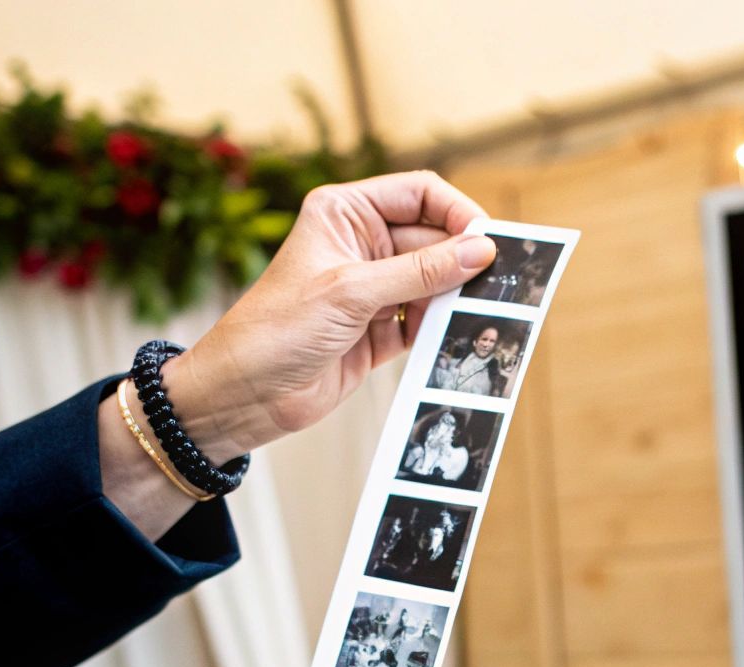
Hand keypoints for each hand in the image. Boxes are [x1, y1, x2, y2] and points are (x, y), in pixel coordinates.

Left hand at [163, 171, 497, 460]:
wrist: (245, 394)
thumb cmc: (277, 329)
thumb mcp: (353, 292)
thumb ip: (421, 271)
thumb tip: (480, 251)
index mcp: (346, 213)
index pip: (419, 193)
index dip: (456, 211)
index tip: (487, 239)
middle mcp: (362, 245)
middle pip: (434, 239)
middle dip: (463, 260)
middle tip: (498, 282)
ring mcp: (374, 288)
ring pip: (435, 281)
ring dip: (457, 297)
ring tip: (482, 312)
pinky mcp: (380, 329)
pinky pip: (426, 320)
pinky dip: (443, 328)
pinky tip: (457, 338)